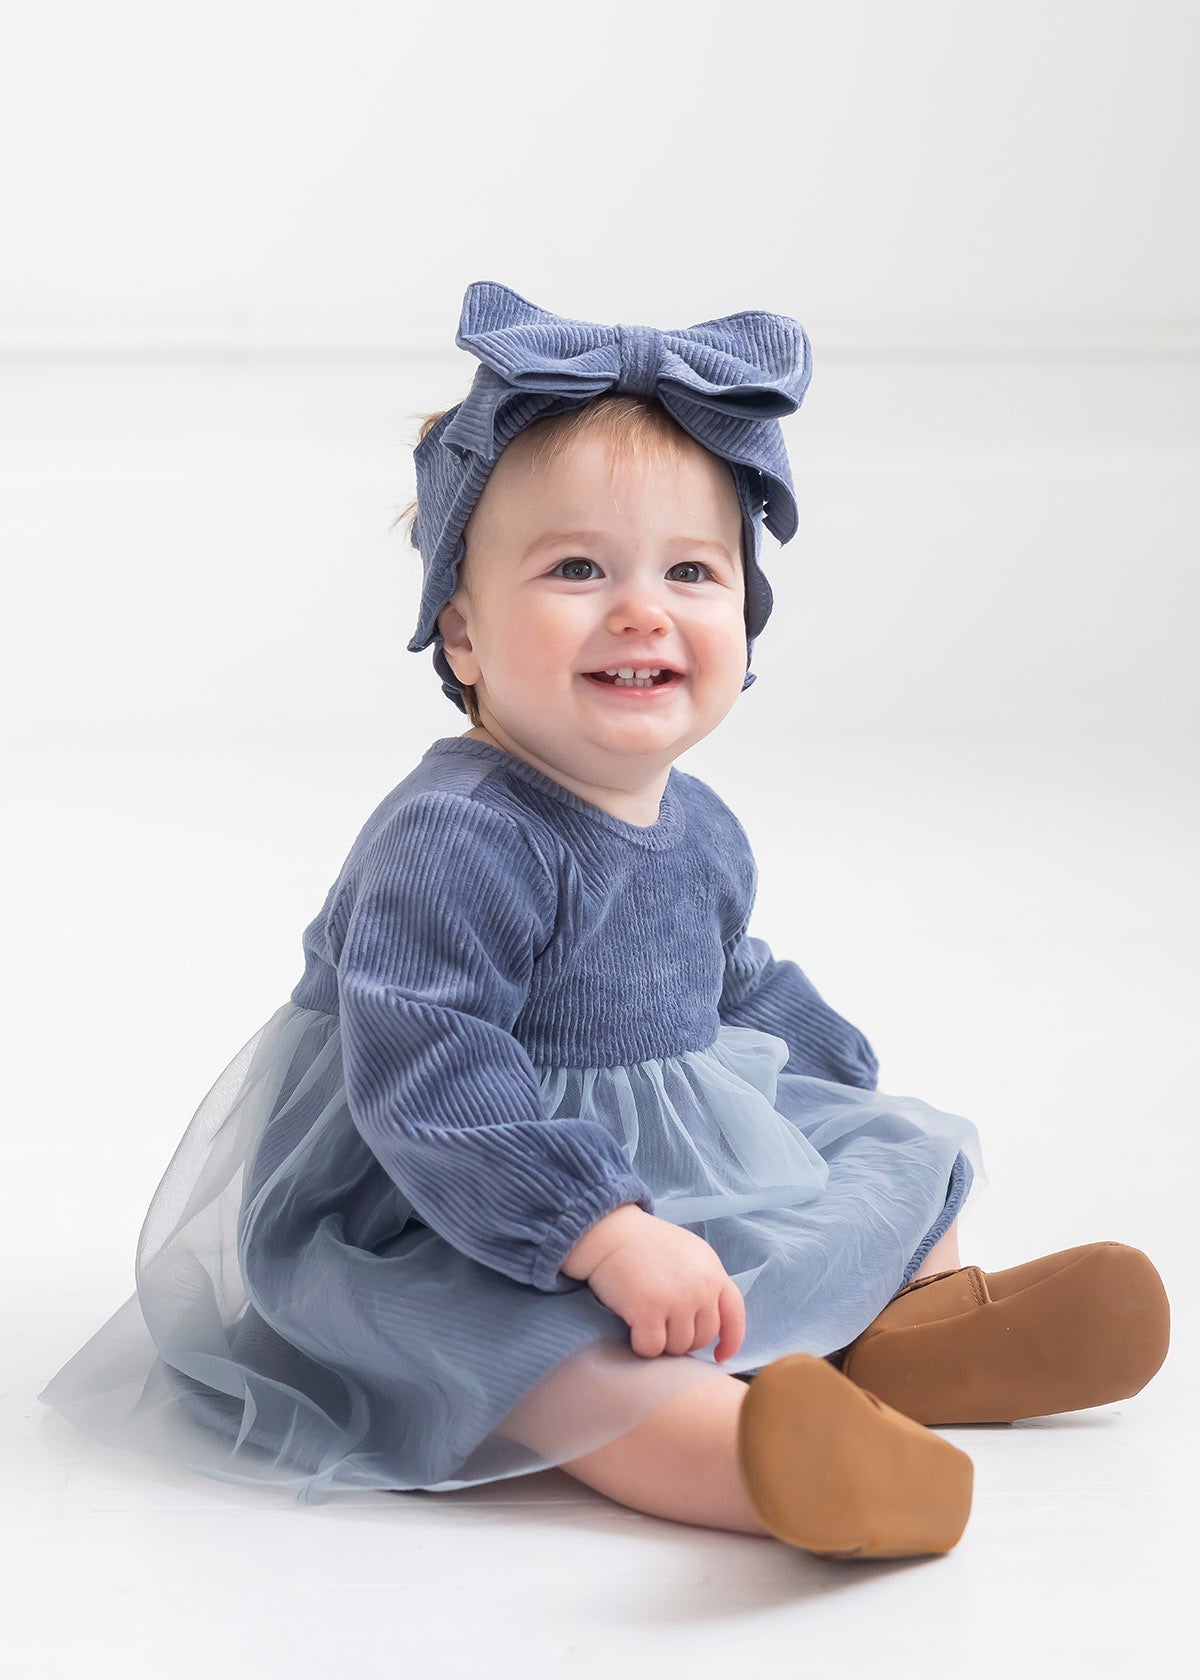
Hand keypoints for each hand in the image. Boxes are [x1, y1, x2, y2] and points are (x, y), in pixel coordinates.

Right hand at [561, 1203, 745, 1362]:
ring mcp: (677, 1300)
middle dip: (682, 1339)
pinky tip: (633, 1329)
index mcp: (713, 1271)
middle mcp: (701, 1287)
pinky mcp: (649, 1311)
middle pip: (702, 1338)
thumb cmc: (645, 1244)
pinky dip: (641, 1346)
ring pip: (677, 1347)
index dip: (730, 1340)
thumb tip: (713, 1325)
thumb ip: (704, 1283)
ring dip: (661, 1343)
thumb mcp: (689, 1254)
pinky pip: (652, 1348)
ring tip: (645, 1320)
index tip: (719, 1356)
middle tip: (661, 1325)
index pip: (734, 1314)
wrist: (610, 1232)